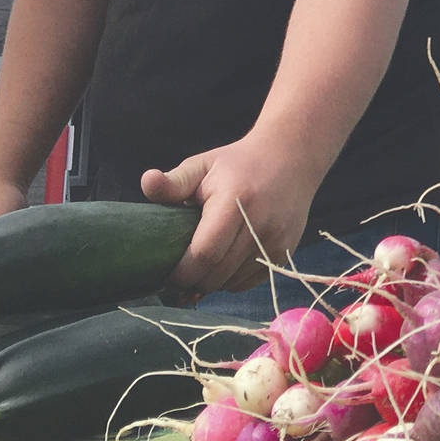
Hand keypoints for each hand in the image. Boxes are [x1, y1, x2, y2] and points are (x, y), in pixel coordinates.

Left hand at [141, 135, 316, 295]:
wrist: (292, 158)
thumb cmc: (238, 163)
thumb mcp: (204, 165)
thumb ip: (175, 181)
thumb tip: (147, 181)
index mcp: (236, 201)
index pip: (204, 253)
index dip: (182, 271)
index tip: (165, 273)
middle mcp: (260, 224)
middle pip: (217, 273)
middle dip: (192, 281)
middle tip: (177, 276)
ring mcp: (276, 240)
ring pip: (233, 282)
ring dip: (211, 282)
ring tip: (200, 269)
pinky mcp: (286, 251)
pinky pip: (250, 282)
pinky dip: (231, 281)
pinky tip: (223, 265)